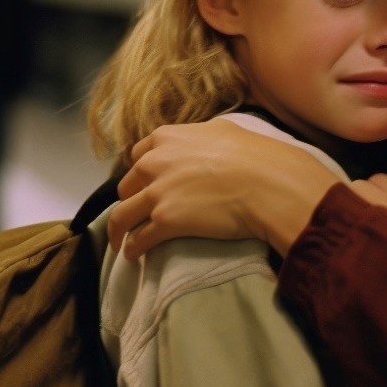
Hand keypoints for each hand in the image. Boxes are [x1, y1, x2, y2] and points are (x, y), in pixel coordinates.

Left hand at [107, 119, 340, 258]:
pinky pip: (138, 239)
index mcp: (166, 138)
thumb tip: (202, 138)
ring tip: (121, 242)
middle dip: (132, 200)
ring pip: (122, 215)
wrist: (267, 183)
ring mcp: (157, 192)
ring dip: (119, 230)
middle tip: (139, 213)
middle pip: (127, 185)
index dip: (141, 172)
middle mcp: (154, 163)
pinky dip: (133, 249)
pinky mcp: (165, 221)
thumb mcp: (222, 130)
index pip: (137, 156)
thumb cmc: (254, 156)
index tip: (144, 185)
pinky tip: (134, 256)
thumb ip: (200, 135)